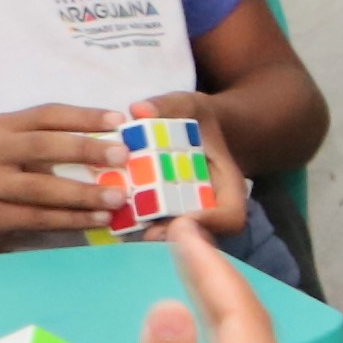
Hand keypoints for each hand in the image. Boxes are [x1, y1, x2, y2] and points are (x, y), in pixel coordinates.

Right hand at [0, 102, 125, 252]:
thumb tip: (115, 147)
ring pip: (40, 187)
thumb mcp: (19, 155)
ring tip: (118, 197)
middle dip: (86, 149)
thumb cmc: (3, 184)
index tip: (120, 120)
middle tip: (123, 156)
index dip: (83, 116)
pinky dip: (71, 218)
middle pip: (42, 145)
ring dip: (84, 193)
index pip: (46, 114)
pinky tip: (98, 219)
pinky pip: (37, 217)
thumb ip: (55, 148)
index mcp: (1, 127)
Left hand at [112, 92, 257, 234]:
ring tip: (124, 225)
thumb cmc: (197, 118)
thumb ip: (167, 106)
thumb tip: (138, 110)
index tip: (180, 219)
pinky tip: (111, 215)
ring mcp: (186, 214)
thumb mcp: (189, 105)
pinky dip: (135, 225)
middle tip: (146, 232)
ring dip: (150, 234)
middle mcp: (209, 207)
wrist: (196, 127)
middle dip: (173, 236)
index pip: (230, 216)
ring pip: (176, 237)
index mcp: (226, 184)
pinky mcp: (164, 215)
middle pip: (201, 235)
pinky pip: (155, 227)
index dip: (210, 223)